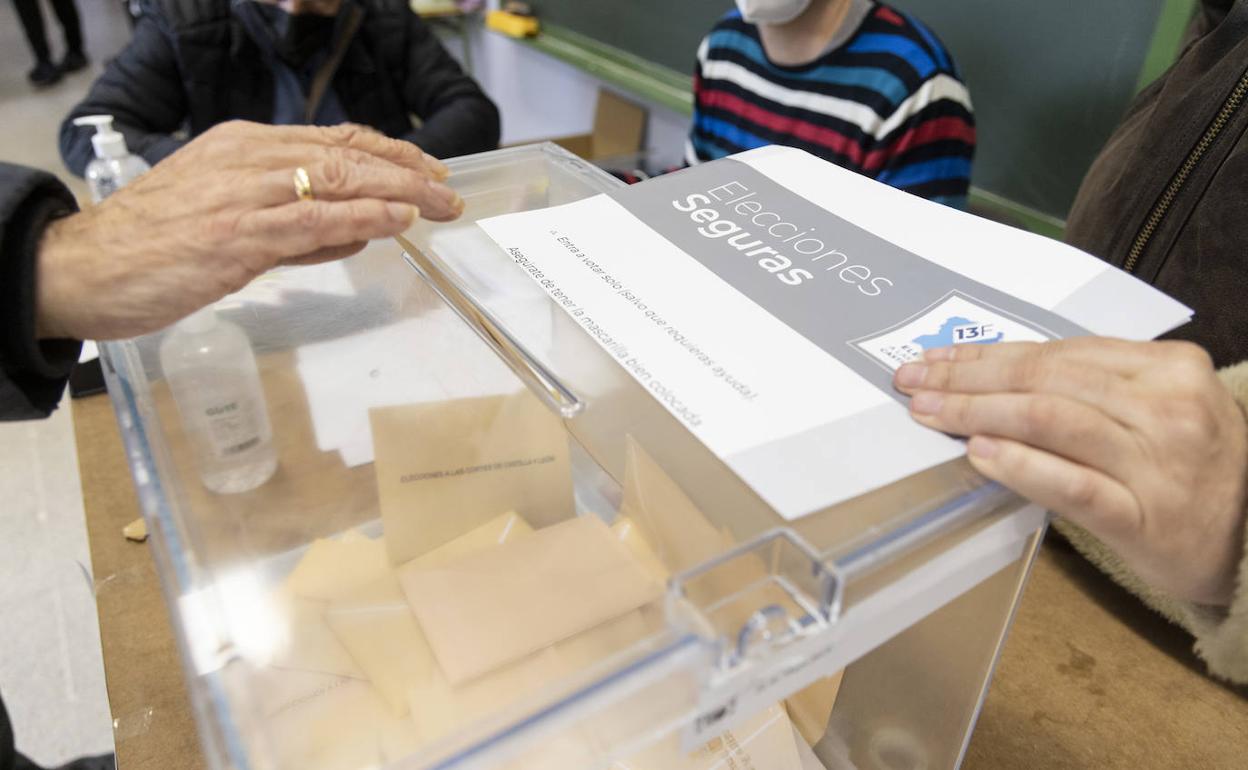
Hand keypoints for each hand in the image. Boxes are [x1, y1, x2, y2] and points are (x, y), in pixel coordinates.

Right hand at [35, 120, 463, 340]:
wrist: (84, 268)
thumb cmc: (154, 245)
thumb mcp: (226, 216)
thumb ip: (290, 221)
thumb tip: (353, 233)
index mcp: (244, 145)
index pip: (333, 139)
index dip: (388, 152)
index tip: (427, 169)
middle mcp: (249, 159)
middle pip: (347, 154)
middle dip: (407, 172)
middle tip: (449, 192)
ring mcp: (245, 195)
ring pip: (339, 180)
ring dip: (399, 193)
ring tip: (439, 206)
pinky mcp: (239, 236)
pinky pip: (315, 220)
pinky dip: (363, 218)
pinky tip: (396, 222)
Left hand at [893, 338, 1247, 605]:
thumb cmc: (1192, 468)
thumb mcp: (1158, 408)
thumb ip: (1090, 387)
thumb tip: (990, 376)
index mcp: (1166, 368)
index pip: (1058, 352)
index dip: (988, 354)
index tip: (936, 359)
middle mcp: (1166, 407)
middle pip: (1046, 380)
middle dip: (969, 379)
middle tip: (914, 381)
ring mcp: (1159, 463)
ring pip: (1054, 421)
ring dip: (979, 413)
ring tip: (930, 412)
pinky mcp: (1147, 518)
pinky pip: (1076, 485)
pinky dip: (1023, 465)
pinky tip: (981, 454)